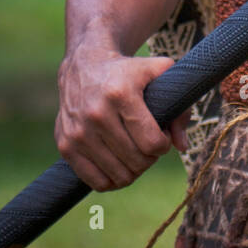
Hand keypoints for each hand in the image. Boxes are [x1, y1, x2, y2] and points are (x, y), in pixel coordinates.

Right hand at [56, 45, 191, 190]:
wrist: (85, 65)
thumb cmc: (129, 72)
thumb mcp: (159, 74)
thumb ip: (179, 108)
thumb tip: (182, 146)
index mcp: (120, 93)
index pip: (151, 142)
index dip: (163, 145)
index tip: (161, 135)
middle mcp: (96, 113)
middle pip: (136, 161)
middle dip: (150, 157)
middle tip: (148, 143)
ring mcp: (78, 131)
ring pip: (118, 175)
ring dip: (134, 170)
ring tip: (135, 151)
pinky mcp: (65, 145)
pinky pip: (97, 182)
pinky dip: (112, 180)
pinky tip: (118, 163)